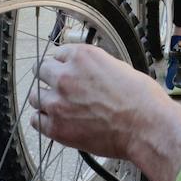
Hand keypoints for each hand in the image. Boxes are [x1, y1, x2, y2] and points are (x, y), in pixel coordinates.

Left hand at [29, 44, 169, 160]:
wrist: (146, 126)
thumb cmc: (141, 99)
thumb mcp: (119, 67)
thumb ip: (95, 68)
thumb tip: (88, 73)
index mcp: (82, 57)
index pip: (59, 53)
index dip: (64, 63)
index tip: (67, 70)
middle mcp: (65, 76)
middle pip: (41, 70)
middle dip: (50, 77)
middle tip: (58, 86)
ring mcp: (58, 102)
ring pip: (35, 96)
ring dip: (44, 99)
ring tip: (57, 106)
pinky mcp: (56, 127)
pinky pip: (36, 120)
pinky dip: (44, 120)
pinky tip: (54, 121)